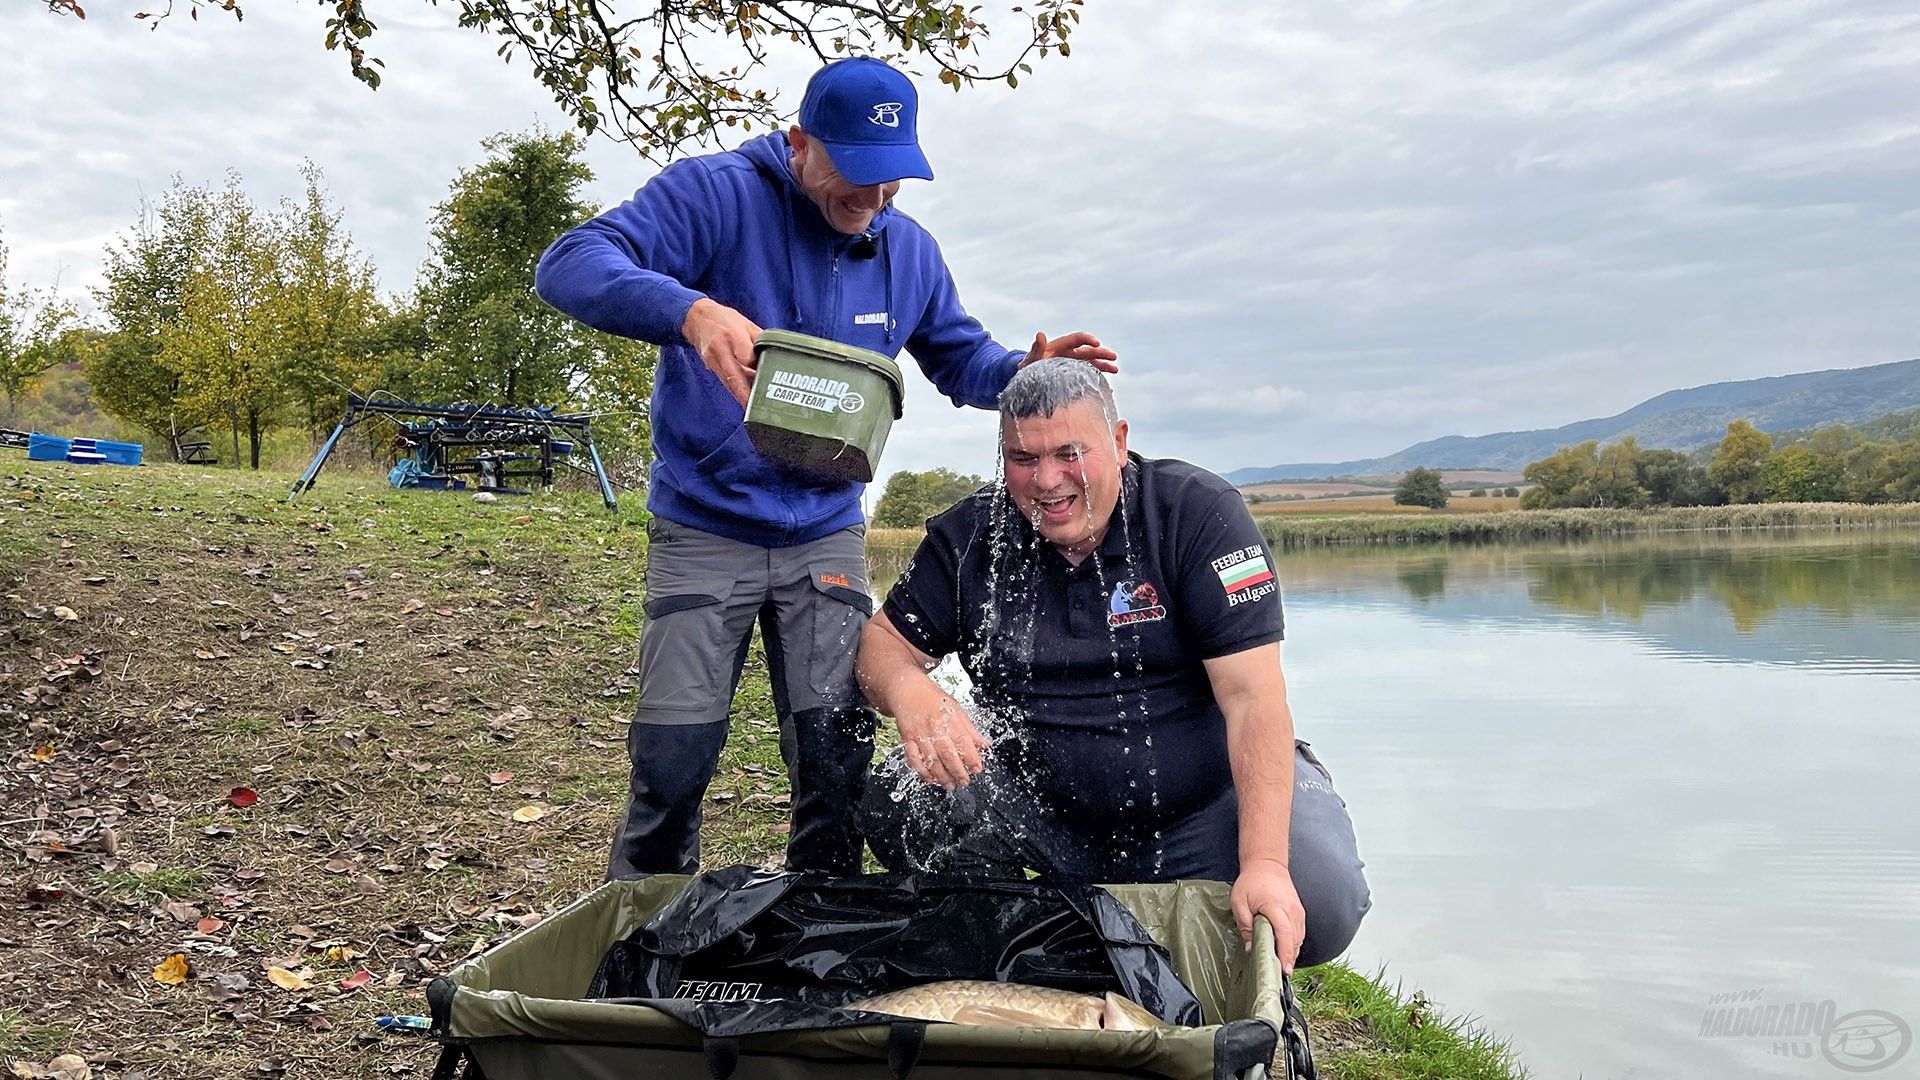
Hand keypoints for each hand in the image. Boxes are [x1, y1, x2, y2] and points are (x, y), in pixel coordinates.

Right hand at [683, 298, 762, 405]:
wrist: (697, 318)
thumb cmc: (725, 319)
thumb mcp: (746, 324)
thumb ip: (760, 341)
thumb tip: (775, 356)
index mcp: (733, 335)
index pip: (746, 358)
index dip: (757, 368)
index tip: (770, 376)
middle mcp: (721, 350)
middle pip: (734, 376)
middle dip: (745, 394)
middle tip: (756, 409)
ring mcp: (713, 360)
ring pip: (728, 383)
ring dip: (740, 396)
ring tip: (752, 409)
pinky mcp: (710, 366)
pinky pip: (725, 381)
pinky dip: (735, 390)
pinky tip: (745, 398)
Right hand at [896, 692, 990, 790]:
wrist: (907, 690)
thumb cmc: (933, 699)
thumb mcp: (957, 709)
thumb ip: (970, 730)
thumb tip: (985, 745)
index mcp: (950, 719)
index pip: (963, 742)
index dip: (971, 758)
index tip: (977, 769)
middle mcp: (934, 727)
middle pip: (947, 754)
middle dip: (957, 771)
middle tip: (964, 782)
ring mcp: (919, 734)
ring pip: (931, 760)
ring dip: (941, 776)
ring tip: (950, 785)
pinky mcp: (907, 739)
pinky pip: (913, 759)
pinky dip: (922, 771)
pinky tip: (930, 779)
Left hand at [1018, 331, 1118, 373]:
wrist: (1027, 378)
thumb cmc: (1029, 365)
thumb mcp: (1031, 358)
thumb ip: (1037, 348)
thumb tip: (1040, 334)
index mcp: (1061, 345)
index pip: (1078, 339)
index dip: (1088, 340)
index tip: (1096, 343)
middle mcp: (1070, 353)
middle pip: (1089, 351)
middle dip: (1101, 353)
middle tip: (1113, 357)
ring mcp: (1073, 364)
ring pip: (1092, 363)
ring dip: (1104, 365)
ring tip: (1115, 369)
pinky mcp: (1074, 375)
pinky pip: (1088, 374)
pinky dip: (1098, 378)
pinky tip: (1107, 386)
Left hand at [1232, 858, 1306, 972]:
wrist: (1267, 864)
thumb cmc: (1251, 882)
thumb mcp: (1239, 902)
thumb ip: (1244, 925)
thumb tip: (1249, 948)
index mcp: (1275, 906)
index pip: (1284, 932)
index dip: (1285, 952)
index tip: (1285, 968)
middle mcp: (1291, 910)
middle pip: (1294, 939)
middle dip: (1290, 958)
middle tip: (1282, 974)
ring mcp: (1298, 911)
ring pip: (1299, 938)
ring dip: (1293, 953)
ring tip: (1284, 967)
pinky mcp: (1299, 912)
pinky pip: (1300, 933)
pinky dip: (1294, 944)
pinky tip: (1287, 952)